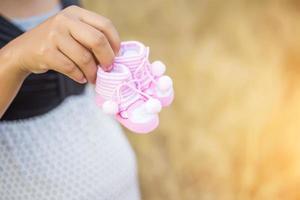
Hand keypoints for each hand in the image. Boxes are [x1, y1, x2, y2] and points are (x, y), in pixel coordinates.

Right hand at [3, 5, 119, 83]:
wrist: (24, 50)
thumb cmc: (57, 43)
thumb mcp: (73, 32)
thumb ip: (92, 38)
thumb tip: (116, 57)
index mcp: (76, 13)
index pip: (105, 25)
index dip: (115, 43)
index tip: (116, 56)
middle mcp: (65, 20)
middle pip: (97, 40)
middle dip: (107, 59)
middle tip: (108, 69)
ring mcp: (54, 35)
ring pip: (85, 58)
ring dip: (93, 73)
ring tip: (93, 78)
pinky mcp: (46, 51)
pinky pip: (71, 68)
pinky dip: (80, 76)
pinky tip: (81, 78)